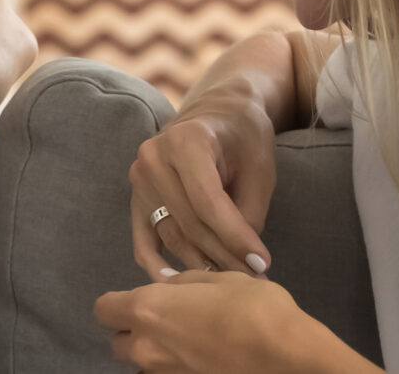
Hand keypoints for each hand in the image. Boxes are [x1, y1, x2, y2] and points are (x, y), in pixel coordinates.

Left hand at [93, 271, 354, 373]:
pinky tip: (201, 357)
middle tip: (164, 320)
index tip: (138, 298)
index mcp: (147, 309)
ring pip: (142, 364)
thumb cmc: (252, 307)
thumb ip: (184, 284)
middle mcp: (146, 347)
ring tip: (186, 341)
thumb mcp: (219, 279)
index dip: (117, 303)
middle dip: (133, 331)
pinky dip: (174, 366)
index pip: (104, 309)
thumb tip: (169, 286)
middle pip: (118, 343)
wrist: (285, 356)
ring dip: (153, 352)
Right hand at [130, 95, 276, 279]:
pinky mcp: (135, 199)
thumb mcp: (258, 167)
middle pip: (190, 223)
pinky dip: (158, 265)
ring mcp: (138, 179)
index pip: (208, 202)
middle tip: (254, 279)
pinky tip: (177, 286)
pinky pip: (144, 240)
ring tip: (232, 282)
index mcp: (185, 141)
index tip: (263, 262)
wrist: (218, 113)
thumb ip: (248, 212)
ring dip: (202, 264)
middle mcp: (153, 158)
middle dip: (224, 255)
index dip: (235, 237)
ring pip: (172, 235)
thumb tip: (241, 260)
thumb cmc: (243, 137)